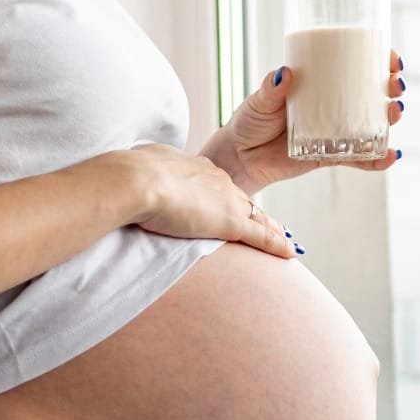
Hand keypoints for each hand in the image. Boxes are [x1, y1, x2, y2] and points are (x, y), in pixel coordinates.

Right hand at [120, 142, 296, 257]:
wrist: (135, 180)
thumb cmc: (129, 175)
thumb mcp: (141, 167)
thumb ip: (146, 173)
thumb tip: (135, 174)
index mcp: (195, 166)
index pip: (218, 185)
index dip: (228, 197)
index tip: (233, 203)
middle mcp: (216, 179)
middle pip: (242, 199)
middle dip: (254, 212)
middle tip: (270, 224)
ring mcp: (225, 200)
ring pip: (257, 216)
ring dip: (272, 230)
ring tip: (285, 240)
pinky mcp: (230, 222)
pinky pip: (260, 235)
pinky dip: (276, 244)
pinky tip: (290, 253)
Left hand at [203, 50, 406, 194]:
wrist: (240, 157)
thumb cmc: (250, 120)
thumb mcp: (259, 100)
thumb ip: (271, 89)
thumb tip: (285, 73)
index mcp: (320, 82)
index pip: (357, 65)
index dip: (380, 61)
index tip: (391, 60)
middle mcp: (333, 104)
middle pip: (373, 93)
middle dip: (391, 88)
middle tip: (395, 87)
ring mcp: (335, 130)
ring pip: (373, 123)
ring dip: (390, 118)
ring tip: (395, 115)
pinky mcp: (332, 155)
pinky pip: (360, 158)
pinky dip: (377, 159)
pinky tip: (391, 157)